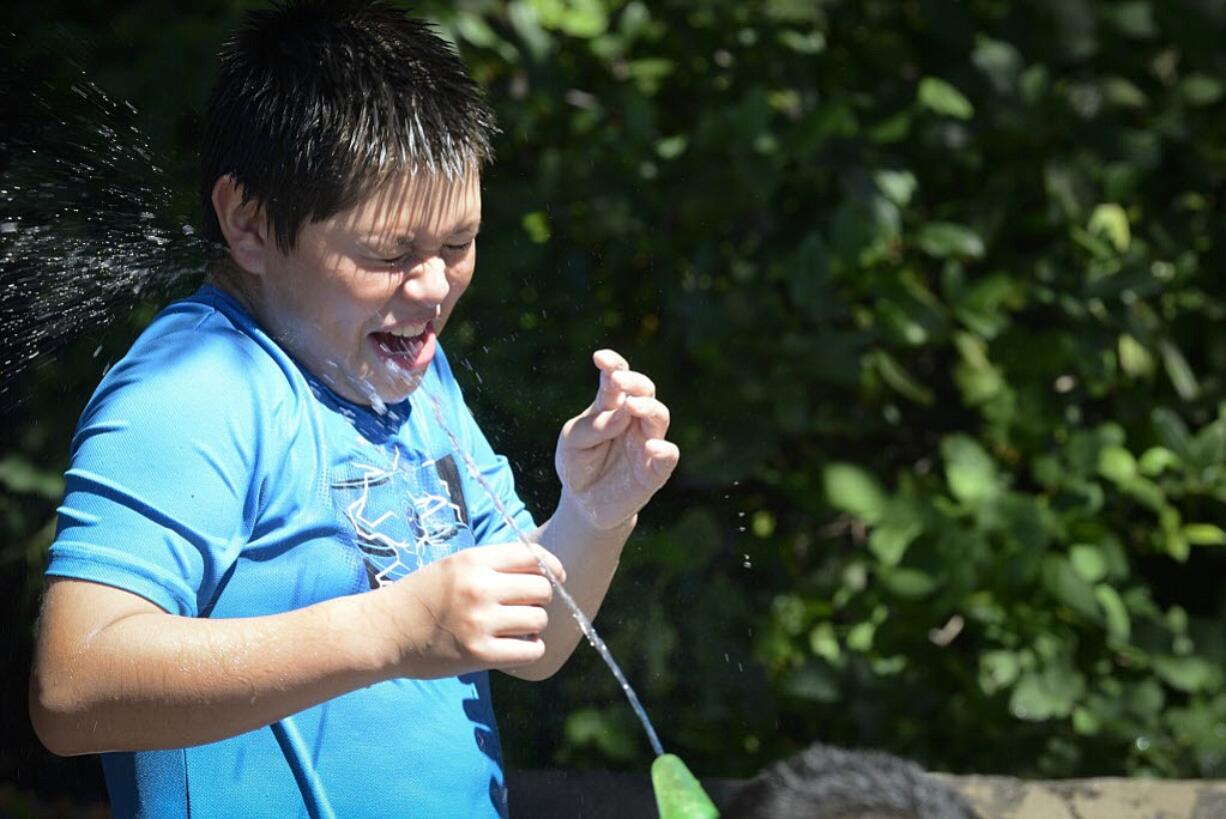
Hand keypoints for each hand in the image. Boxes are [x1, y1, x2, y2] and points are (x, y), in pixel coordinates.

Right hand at [381, 542, 565, 678]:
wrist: (386, 631)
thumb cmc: (423, 597)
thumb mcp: (455, 567)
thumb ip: (494, 565)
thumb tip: (545, 571)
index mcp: (474, 561)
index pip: (533, 556)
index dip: (552, 567)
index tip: (556, 577)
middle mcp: (479, 588)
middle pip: (542, 589)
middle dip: (540, 599)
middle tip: (523, 607)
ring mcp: (480, 622)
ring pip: (539, 620)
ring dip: (533, 626)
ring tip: (514, 628)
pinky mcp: (479, 653)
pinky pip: (531, 650)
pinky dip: (530, 650)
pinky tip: (514, 647)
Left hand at [555, 349, 680, 530]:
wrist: (582, 504)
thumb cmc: (578, 464)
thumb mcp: (572, 442)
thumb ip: (592, 426)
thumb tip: (621, 413)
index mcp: (611, 406)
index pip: (617, 378)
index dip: (613, 364)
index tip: (600, 358)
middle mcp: (633, 419)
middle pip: (645, 391)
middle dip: (634, 382)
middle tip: (617, 382)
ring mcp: (646, 443)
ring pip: (660, 416)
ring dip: (648, 407)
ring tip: (632, 406)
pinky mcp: (654, 471)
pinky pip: (669, 455)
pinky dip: (664, 450)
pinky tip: (650, 447)